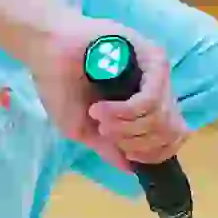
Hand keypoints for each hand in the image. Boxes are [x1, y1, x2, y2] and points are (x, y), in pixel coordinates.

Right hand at [23, 19, 185, 164]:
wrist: (46, 49)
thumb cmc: (61, 85)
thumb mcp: (83, 129)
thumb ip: (109, 148)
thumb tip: (132, 168)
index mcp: (145, 107)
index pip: (171, 139)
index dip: (151, 154)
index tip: (125, 152)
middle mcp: (156, 90)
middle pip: (170, 133)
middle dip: (136, 143)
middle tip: (106, 132)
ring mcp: (156, 73)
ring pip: (161, 118)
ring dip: (126, 127)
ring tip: (98, 116)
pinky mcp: (151, 56)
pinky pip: (152, 98)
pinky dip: (127, 112)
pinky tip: (102, 109)